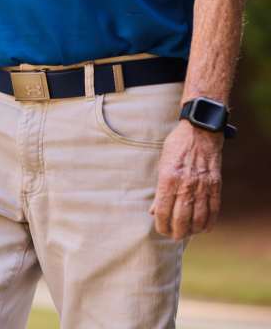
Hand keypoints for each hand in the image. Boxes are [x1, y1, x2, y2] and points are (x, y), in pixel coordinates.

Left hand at [150, 119, 222, 239]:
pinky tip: (204, 228)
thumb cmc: (177, 146)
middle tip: (173, 236)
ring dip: (193, 230)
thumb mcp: (162, 163)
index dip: (161, 224)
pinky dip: (209, 221)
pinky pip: (214, 209)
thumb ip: (159, 189)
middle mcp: (186, 184)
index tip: (160, 229)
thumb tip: (154, 211)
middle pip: (181, 218)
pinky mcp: (215, 185)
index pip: (164, 210)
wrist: (200, 132)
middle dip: (176, 231)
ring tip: (187, 233)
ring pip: (199, 218)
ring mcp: (202, 185)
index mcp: (168, 178)